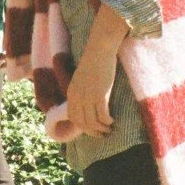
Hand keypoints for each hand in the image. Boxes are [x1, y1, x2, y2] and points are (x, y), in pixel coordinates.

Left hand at [66, 3, 128, 137]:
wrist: (100, 49)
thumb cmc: (94, 63)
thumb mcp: (82, 79)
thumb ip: (82, 92)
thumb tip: (87, 107)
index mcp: (72, 92)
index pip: (73, 117)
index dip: (82, 127)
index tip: (92, 130)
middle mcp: (78, 96)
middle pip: (82, 122)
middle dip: (92, 132)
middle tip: (102, 134)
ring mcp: (88, 96)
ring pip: (93, 122)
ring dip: (101, 129)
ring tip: (109, 128)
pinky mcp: (100, 94)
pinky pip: (103, 116)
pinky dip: (107, 121)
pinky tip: (112, 121)